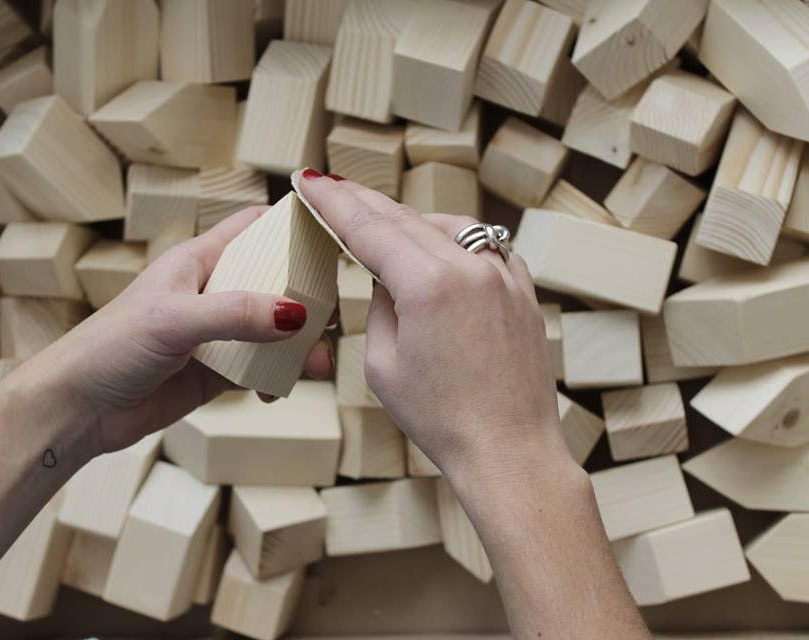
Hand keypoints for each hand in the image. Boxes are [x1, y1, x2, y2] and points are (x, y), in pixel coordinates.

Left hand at [17, 206, 333, 456]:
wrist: (78, 409)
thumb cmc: (109, 347)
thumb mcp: (174, 321)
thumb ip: (235, 314)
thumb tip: (295, 314)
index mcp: (199, 261)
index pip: (254, 228)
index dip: (291, 226)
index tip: (331, 235)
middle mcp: (212, 293)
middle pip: (276, 282)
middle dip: (307, 299)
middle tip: (332, 318)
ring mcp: (216, 334)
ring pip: (273, 331)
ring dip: (298, 346)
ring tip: (316, 364)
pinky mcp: (216, 373)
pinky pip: (260, 369)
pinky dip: (276, 378)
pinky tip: (275, 391)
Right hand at [298, 173, 571, 483]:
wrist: (510, 452)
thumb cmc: (442, 419)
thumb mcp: (383, 365)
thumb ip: (379, 308)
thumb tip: (385, 278)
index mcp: (429, 284)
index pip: (369, 229)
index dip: (335, 203)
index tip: (311, 182)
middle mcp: (471, 268)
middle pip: (407, 219)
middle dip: (365, 203)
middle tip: (334, 187)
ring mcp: (505, 276)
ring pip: (451, 226)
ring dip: (414, 221)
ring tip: (385, 224)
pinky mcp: (524, 293)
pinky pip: (487, 249)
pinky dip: (458, 243)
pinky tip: (442, 253)